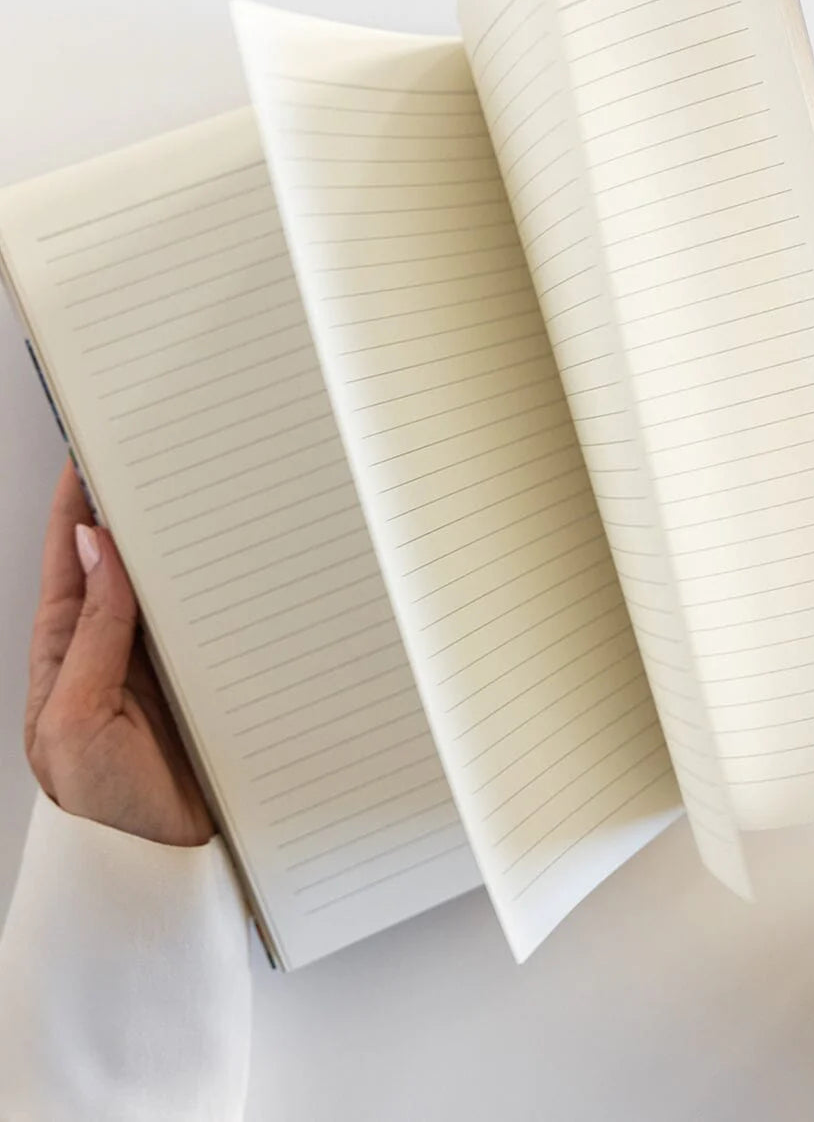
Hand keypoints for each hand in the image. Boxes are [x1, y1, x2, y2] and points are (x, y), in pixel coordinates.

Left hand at [25, 460, 212, 846]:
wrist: (160, 874)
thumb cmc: (99, 810)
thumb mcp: (77, 719)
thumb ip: (91, 633)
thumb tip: (93, 546)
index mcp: (65, 649)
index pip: (69, 553)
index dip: (78, 497)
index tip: (95, 444)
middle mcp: (114, 646)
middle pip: (126, 559)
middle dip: (140, 508)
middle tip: (167, 456)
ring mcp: (161, 662)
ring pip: (173, 585)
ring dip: (188, 547)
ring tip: (211, 498)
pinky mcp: (204, 680)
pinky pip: (213, 620)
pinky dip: (224, 591)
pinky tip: (243, 566)